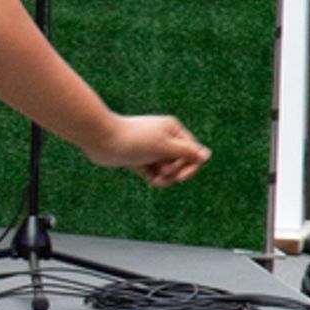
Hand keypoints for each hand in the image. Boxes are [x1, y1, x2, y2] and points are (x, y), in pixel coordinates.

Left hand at [88, 114, 210, 187]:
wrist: (102, 140)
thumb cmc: (134, 140)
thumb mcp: (164, 147)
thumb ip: (187, 152)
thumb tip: (208, 155)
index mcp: (173, 129)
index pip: (193, 152)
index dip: (189, 166)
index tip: (178, 176)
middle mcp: (164, 138)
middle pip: (182, 162)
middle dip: (175, 172)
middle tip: (163, 175)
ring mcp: (152, 149)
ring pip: (168, 170)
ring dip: (165, 178)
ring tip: (155, 180)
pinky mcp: (141, 160)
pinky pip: (155, 173)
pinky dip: (155, 179)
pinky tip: (150, 180)